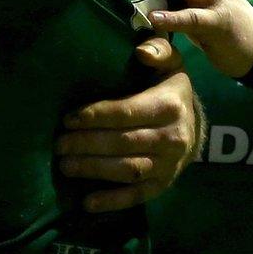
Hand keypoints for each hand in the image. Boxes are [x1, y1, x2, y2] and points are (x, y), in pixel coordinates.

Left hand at [56, 38, 201, 210]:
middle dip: (87, 144)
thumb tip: (142, 51)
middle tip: (58, 144)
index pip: (126, 112)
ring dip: (94, 169)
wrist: (193, 124)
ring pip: (128, 170)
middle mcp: (172, 137)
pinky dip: (113, 201)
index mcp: (169, 105)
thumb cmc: (169, 89)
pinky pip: (138, 195)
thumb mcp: (169, 63)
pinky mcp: (164, 184)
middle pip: (123, 142)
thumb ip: (157, 50)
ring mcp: (169, 164)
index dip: (95, 116)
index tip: (68, 119)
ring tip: (65, 166)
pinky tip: (88, 203)